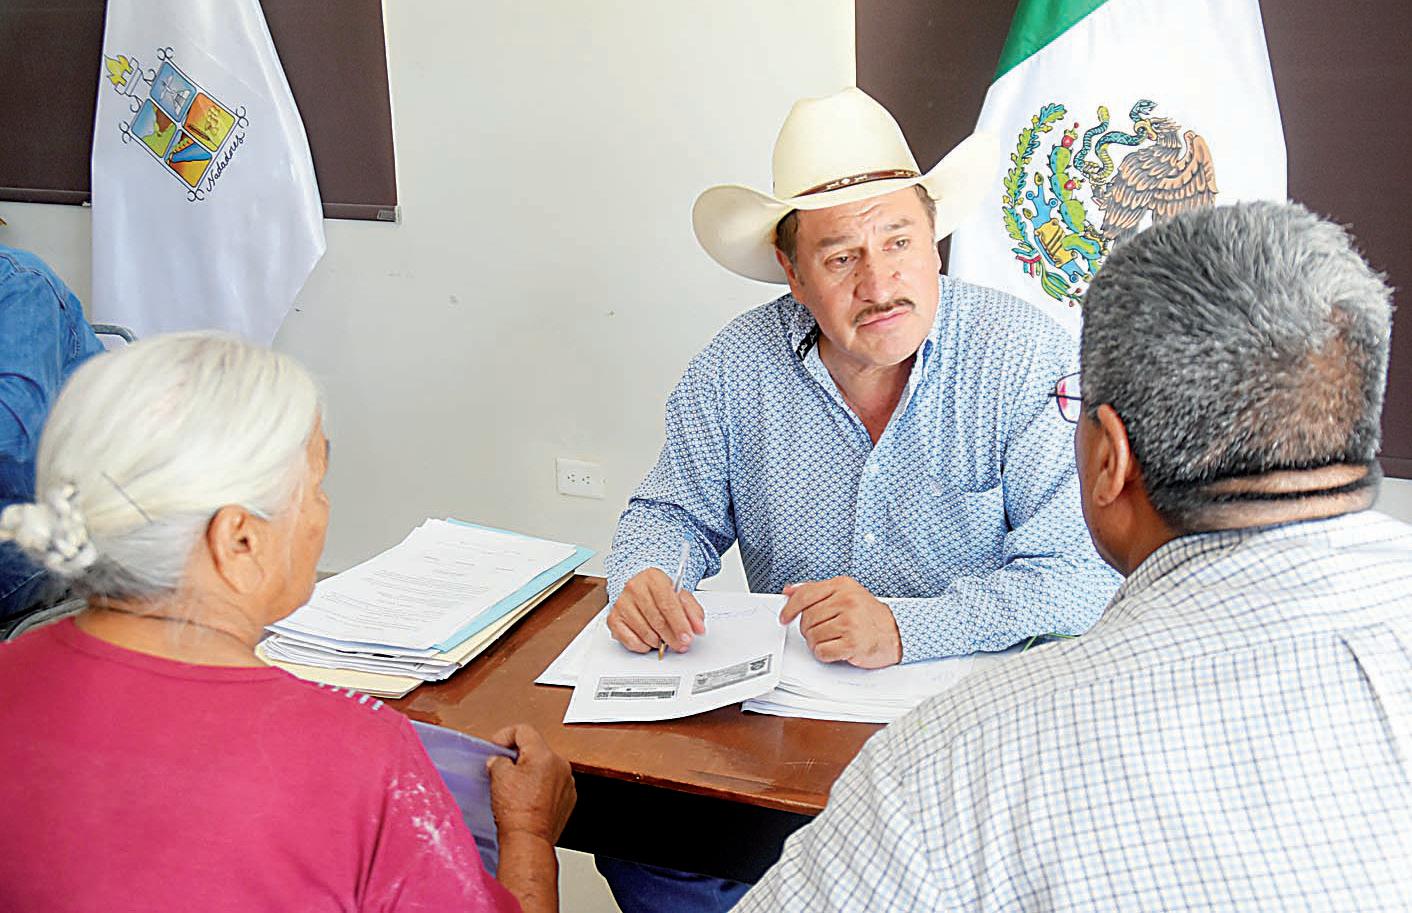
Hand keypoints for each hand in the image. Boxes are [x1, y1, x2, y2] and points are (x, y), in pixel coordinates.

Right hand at [486, 724, 575, 845]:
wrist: (529, 841)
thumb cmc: (517, 813)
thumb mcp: (498, 777)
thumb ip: (498, 760)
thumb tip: (499, 760)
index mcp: (544, 755)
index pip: (523, 730)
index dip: (505, 736)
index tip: (496, 747)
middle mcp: (560, 765)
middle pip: (536, 748)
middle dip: (518, 756)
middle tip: (502, 768)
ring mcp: (567, 782)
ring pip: (545, 767)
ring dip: (530, 772)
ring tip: (514, 788)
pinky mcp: (568, 798)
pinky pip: (553, 784)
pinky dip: (540, 787)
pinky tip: (527, 799)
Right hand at [607, 567, 706, 653]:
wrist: (639, 586)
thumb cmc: (660, 592)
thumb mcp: (681, 596)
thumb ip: (693, 611)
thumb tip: (698, 628)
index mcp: (653, 578)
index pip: (667, 604)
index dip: (679, 624)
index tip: (687, 637)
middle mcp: (634, 588)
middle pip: (657, 620)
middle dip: (672, 637)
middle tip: (681, 644)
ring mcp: (622, 604)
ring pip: (645, 632)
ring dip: (659, 642)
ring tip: (666, 640)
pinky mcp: (613, 618)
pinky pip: (630, 640)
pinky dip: (643, 645)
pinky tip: (650, 640)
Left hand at [779, 576, 901, 667]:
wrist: (895, 633)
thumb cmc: (868, 616)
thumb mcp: (845, 594)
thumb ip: (816, 591)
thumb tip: (789, 591)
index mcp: (842, 585)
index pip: (805, 594)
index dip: (790, 608)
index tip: (784, 618)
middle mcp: (847, 601)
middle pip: (807, 618)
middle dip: (809, 629)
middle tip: (822, 632)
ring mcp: (850, 622)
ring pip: (812, 636)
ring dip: (818, 643)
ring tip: (833, 640)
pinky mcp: (853, 643)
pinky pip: (822, 652)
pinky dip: (825, 654)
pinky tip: (836, 649)